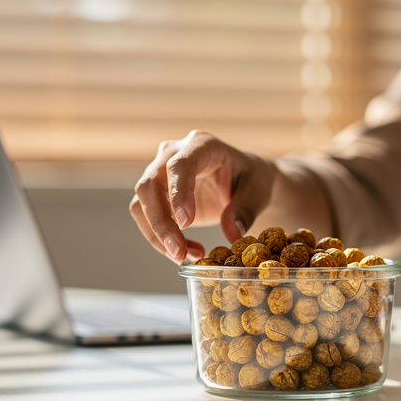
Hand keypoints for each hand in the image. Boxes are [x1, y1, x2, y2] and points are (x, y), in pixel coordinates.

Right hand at [129, 130, 276, 264]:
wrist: (243, 179)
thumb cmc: (251, 178)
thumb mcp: (258, 191)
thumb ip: (246, 209)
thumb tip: (232, 233)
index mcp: (202, 144)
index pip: (180, 165)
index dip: (178, 194)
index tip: (187, 223)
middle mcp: (174, 153)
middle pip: (150, 185)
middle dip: (161, 222)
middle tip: (179, 252)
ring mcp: (160, 171)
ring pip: (141, 203)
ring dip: (157, 235)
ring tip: (185, 256)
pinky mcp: (156, 192)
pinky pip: (145, 215)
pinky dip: (159, 238)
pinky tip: (184, 252)